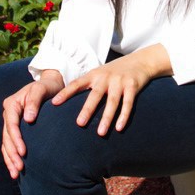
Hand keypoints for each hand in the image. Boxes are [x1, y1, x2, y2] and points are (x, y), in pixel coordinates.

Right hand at [2, 70, 63, 177]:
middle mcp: (9, 113)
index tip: (22, 151)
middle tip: (20, 167)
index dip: (16, 139)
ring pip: (6, 143)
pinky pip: (10, 143)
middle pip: (7, 136)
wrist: (50, 85)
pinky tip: (14, 169)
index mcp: (12, 103)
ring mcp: (10, 121)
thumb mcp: (41, 89)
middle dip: (12, 153)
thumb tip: (28, 119)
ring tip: (16, 173)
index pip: (11, 124)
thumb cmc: (47, 86)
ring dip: (10, 158)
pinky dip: (11, 156)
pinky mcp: (16, 127)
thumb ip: (34, 101)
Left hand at [52, 44, 171, 136]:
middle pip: (95, 95)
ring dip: (106, 118)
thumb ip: (88, 84)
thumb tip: (70, 101)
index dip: (66, 93)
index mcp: (94, 74)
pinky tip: (119, 127)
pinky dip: (124, 116)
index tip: (54, 103)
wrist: (140, 60)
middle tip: (79, 124)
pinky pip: (128, 103)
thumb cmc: (115, 71)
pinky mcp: (133, 86)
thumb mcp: (100, 73)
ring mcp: (120, 81)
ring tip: (100, 133)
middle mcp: (106, 77)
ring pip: (112, 102)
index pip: (77, 83)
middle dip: (87, 109)